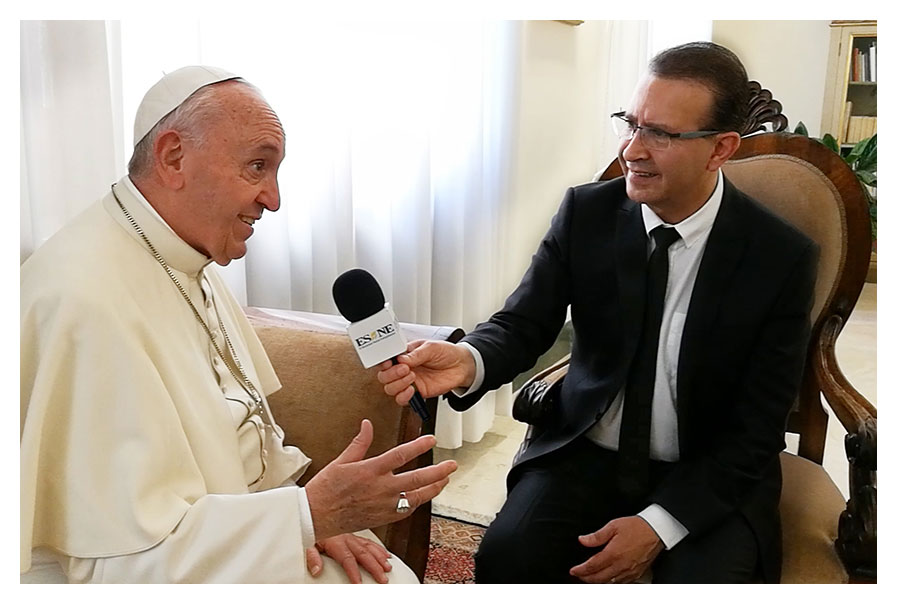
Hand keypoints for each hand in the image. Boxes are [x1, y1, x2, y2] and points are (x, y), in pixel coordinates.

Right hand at [304, 419, 457, 541]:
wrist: (315, 516)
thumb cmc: (326, 488)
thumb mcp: (341, 460)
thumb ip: (359, 442)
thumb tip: (367, 423)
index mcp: (370, 471)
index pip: (401, 455)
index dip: (419, 446)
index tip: (432, 439)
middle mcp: (380, 489)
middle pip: (416, 479)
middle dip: (438, 472)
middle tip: (452, 465)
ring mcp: (383, 505)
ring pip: (416, 497)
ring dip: (433, 488)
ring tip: (444, 480)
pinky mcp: (382, 518)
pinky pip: (406, 510)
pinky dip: (417, 502)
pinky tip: (424, 496)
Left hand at [306, 533, 392, 583]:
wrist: (312, 513)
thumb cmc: (310, 528)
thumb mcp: (306, 543)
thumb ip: (311, 557)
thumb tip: (316, 570)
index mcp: (335, 541)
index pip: (347, 559)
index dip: (354, 572)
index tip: (359, 583)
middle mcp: (346, 538)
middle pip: (363, 554)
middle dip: (375, 567)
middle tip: (382, 578)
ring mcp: (351, 536)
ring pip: (369, 547)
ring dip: (380, 558)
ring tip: (387, 568)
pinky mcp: (354, 535)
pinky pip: (369, 542)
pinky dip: (379, 549)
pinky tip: (385, 554)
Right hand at [376, 340, 475, 404]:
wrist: (461, 365)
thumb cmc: (446, 353)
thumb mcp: (431, 347)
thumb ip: (415, 354)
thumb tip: (401, 359)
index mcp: (404, 355)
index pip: (385, 359)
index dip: (382, 362)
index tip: (388, 361)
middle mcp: (403, 369)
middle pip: (384, 376)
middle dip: (391, 373)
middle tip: (405, 368)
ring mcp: (409, 382)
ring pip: (390, 388)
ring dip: (398, 384)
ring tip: (412, 376)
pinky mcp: (417, 393)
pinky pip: (402, 399)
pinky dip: (403, 396)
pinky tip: (412, 390)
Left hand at [569, 516, 663, 582]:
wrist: (657, 531)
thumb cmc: (637, 527)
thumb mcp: (613, 526)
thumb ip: (596, 536)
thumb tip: (582, 540)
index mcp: (613, 554)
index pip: (592, 566)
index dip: (580, 570)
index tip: (573, 570)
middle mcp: (621, 565)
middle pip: (599, 578)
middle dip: (586, 578)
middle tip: (579, 575)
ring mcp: (630, 571)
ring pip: (609, 583)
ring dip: (598, 582)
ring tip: (590, 577)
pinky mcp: (637, 573)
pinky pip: (621, 583)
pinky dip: (611, 582)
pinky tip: (607, 579)